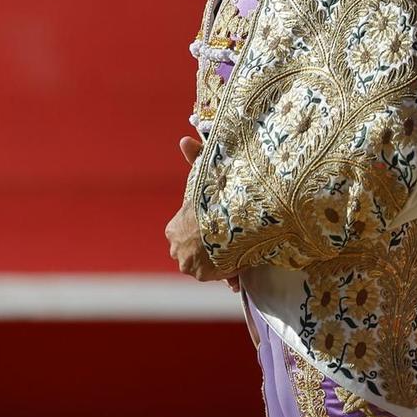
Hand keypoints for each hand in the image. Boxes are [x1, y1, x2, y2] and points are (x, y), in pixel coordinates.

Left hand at [169, 135, 232, 285]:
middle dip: (213, 252)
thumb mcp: (203, 175)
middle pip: (198, 254)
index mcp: (174, 229)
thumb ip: (195, 159)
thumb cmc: (213, 197)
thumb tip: (184, 140)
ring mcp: (189, 264)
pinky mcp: (204, 275)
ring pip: (210, 266)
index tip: (221, 233)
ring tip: (240, 253)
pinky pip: (221, 277)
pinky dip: (232, 275)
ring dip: (224, 263)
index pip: (189, 236)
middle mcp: (177, 249)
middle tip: (232, 243)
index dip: (207, 235)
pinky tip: (241, 269)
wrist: (223, 219)